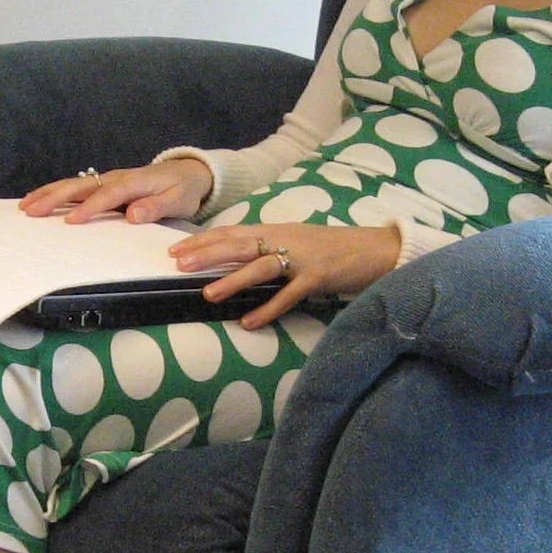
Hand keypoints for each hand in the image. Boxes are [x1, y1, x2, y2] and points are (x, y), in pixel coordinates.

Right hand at [21, 157, 213, 225]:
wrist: (189, 173)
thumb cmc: (183, 190)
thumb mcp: (178, 201)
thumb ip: (156, 207)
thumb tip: (133, 214)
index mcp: (134, 182)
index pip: (107, 196)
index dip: (89, 208)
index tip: (71, 221)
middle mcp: (116, 177)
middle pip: (81, 186)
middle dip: (55, 198)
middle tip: (32, 210)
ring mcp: (108, 179)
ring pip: (73, 184)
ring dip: (48, 194)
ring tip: (26, 205)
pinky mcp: (104, 184)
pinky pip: (76, 187)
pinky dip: (55, 192)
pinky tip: (39, 199)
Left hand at [170, 221, 402, 330]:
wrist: (374, 249)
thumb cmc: (333, 248)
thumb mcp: (296, 241)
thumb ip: (270, 248)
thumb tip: (237, 261)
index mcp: (277, 230)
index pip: (233, 233)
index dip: (204, 241)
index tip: (177, 250)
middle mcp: (286, 239)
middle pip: (240, 245)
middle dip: (208, 254)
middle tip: (180, 264)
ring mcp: (302, 258)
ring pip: (260, 267)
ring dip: (233, 280)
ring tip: (208, 293)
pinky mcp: (317, 278)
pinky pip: (288, 295)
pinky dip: (268, 309)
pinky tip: (249, 322)